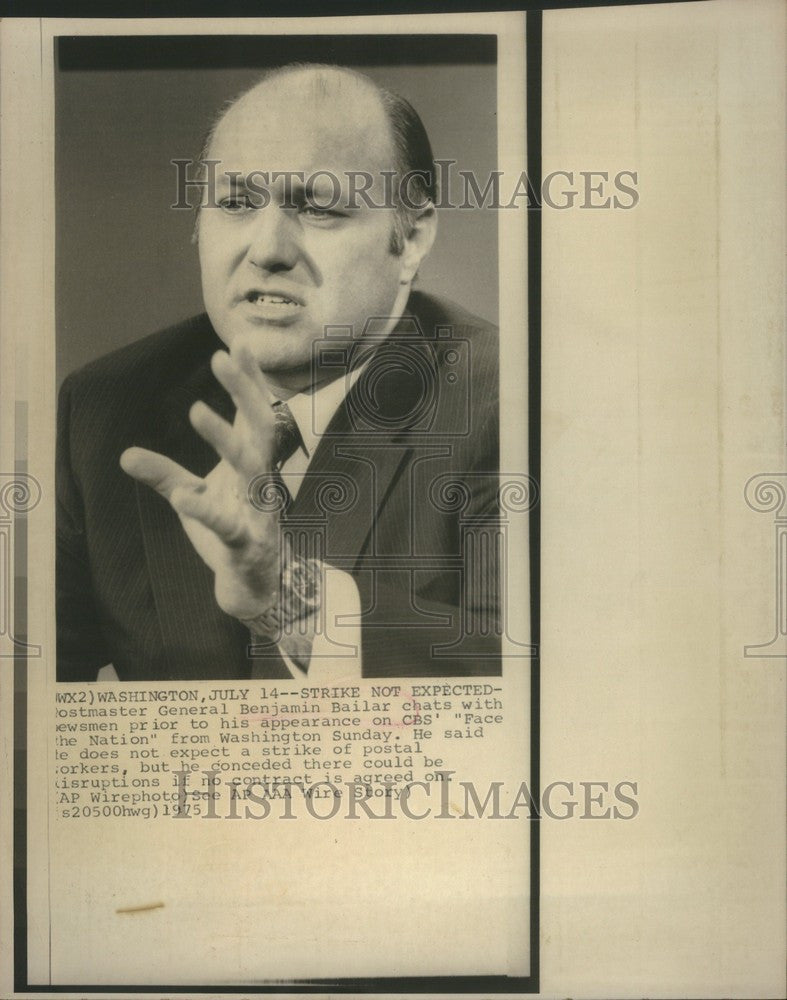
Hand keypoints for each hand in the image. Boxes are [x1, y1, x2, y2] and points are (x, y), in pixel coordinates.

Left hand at [120, 345, 283, 621]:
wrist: (254, 585)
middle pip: (259, 428)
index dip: (248, 381)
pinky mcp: (246, 543)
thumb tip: (125, 454)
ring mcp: (257, 511)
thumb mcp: (193, 498)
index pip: (253, 415)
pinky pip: (228, 525)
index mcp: (250, 465)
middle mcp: (260, 481)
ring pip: (250, 468)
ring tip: (196, 410)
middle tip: (224, 357)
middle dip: (244, 392)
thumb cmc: (230, 533)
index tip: (238, 345)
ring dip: (225, 439)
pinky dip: (207, 512)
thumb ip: (165, 475)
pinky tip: (185, 498)